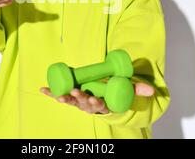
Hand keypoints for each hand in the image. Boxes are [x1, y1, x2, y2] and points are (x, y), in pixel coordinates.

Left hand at [40, 82, 154, 113]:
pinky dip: (51, 93)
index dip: (96, 103)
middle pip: (83, 105)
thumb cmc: (115, 94)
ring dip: (64, 98)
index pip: (99, 106)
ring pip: (71, 102)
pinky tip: (43, 89)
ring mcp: (79, 101)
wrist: (104, 97)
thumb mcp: (127, 91)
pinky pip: (60, 95)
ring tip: (59, 96)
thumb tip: (151, 90)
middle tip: (76, 93)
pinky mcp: (71, 96)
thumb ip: (137, 90)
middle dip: (79, 99)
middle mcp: (89, 105)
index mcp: (102, 104)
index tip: (94, 99)